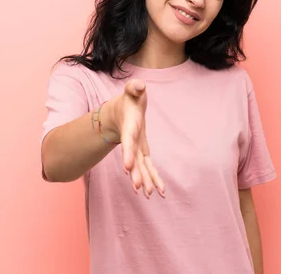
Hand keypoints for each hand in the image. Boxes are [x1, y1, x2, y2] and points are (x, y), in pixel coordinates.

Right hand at [110, 79, 164, 197]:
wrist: (121, 111)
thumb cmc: (129, 100)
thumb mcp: (132, 90)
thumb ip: (134, 88)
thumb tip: (140, 86)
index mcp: (129, 128)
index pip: (128, 142)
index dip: (127, 154)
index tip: (127, 167)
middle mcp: (131, 142)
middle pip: (133, 159)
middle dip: (136, 173)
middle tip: (137, 187)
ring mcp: (136, 149)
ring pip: (140, 167)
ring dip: (144, 180)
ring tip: (149, 195)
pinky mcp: (142, 152)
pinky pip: (148, 167)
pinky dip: (153, 178)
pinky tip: (159, 191)